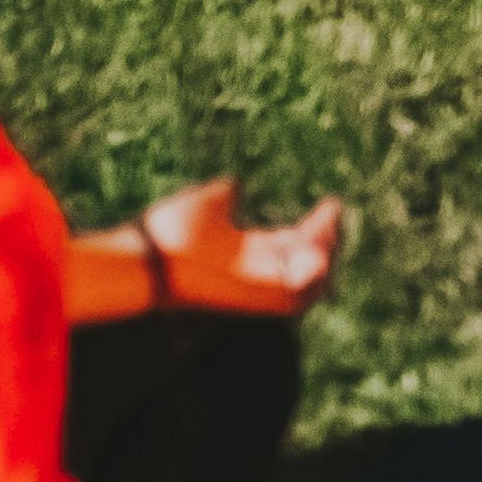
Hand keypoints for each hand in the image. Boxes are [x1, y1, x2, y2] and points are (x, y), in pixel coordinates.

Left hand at [136, 182, 342, 316]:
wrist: (148, 256)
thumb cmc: (169, 233)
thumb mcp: (207, 203)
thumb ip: (226, 194)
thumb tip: (236, 182)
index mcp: (248, 254)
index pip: (294, 246)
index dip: (317, 227)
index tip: (331, 204)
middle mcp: (258, 275)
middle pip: (308, 264)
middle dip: (328, 239)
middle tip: (333, 212)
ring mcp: (259, 290)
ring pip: (310, 284)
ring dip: (325, 256)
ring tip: (328, 229)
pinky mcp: (257, 299)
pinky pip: (298, 295)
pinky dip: (314, 276)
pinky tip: (320, 250)